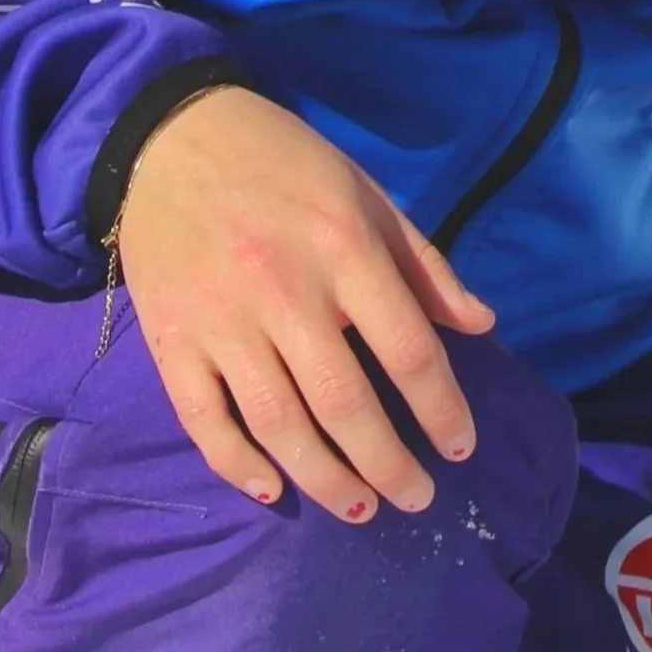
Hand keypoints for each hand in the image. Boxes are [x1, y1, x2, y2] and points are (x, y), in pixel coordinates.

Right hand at [116, 85, 494, 522]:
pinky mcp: (172, 343)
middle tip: (417, 499)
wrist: (172, 142)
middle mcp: (286, 293)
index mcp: (345, 251)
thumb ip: (423, 265)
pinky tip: (274, 491)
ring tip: (362, 509)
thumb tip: (480, 325)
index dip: (440, 408)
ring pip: (279, 424)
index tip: (461, 448)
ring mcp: (223, 323)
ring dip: (325, 478)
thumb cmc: (286, 165)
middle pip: (345, 403)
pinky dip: (238, 464)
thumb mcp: (367, 196)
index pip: (407, 350)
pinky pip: (205, 420)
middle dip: (388, 463)